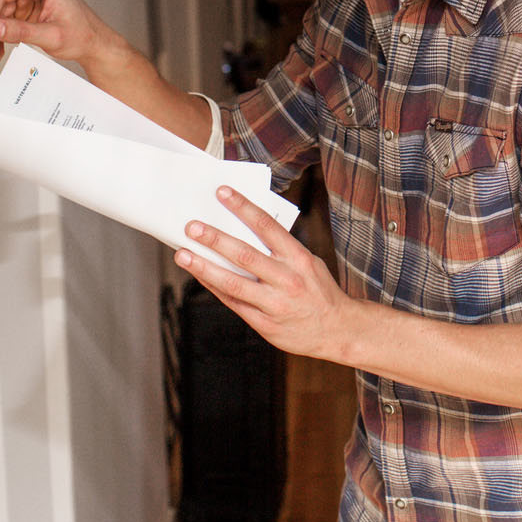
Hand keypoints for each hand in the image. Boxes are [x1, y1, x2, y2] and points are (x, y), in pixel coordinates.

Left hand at [177, 187, 360, 363]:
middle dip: (215, 239)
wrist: (338, 329)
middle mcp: (286, 279)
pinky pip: (233, 303)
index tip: (222, 192)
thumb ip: (280, 250)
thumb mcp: (308, 263)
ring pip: (233, 282)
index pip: (267, 226)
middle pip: (244, 254)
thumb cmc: (318, 291)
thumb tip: (244, 231)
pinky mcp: (264, 323)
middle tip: (192, 226)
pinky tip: (200, 276)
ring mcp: (274, 303)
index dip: (243, 207)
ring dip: (205, 267)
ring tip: (183, 255)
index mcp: (298, 258)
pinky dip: (214, 288)